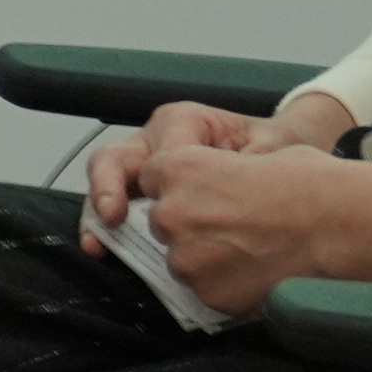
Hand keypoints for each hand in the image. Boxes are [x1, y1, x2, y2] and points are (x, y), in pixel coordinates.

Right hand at [71, 99, 273, 233]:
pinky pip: (117, 205)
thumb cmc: (271, 146)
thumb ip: (258, 162)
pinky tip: (106, 250)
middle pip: (115, 158)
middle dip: (107, 188)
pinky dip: (108, 229)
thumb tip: (244, 183)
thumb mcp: (273, 146)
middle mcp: (155, 140)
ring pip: (107, 183)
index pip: (162, 151)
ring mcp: (144, 165)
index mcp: (184, 121)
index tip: (177, 202)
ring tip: (98, 243)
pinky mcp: (143, 190)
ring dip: (98, 215)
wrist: (273, 152)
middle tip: (112, 217)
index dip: (165, 180)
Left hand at [114, 137, 371, 320]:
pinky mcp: (210, 295)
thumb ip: (216, 171)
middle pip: (164, 222)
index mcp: (179, 169)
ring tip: (253, 250)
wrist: (344, 226)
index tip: (205, 195)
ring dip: (206, 257)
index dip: (181, 186)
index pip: (152, 178)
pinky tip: (260, 271)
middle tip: (235, 225)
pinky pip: (207, 290)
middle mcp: (173, 213)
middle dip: (191, 224)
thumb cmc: (311, 184)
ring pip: (183, 259)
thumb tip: (214, 185)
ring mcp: (189, 259)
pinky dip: (227, 284)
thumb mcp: (255, 154)